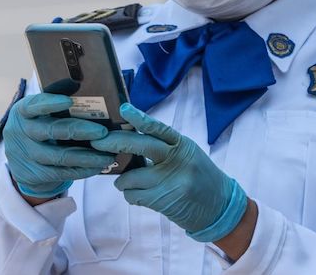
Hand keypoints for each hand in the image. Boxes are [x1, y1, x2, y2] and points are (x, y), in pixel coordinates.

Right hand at [2, 92, 116, 198]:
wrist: (21, 159)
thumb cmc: (40, 125)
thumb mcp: (41, 112)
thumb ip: (57, 100)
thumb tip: (83, 85)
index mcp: (22, 111)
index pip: (34, 105)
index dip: (50, 103)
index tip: (69, 101)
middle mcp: (20, 132)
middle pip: (51, 131)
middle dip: (80, 131)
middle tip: (103, 132)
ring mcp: (24, 155)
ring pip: (59, 157)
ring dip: (87, 157)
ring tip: (107, 154)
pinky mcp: (32, 175)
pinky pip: (61, 173)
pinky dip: (82, 170)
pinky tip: (97, 166)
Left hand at [91, 104, 248, 242]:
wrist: (219, 206)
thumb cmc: (198, 177)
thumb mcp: (186, 155)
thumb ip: (163, 148)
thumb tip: (127, 142)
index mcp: (182, 145)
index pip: (159, 128)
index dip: (140, 118)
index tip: (123, 109)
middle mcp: (177, 160)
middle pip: (141, 146)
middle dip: (114, 143)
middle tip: (97, 142)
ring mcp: (170, 181)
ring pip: (130, 177)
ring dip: (123, 181)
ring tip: (131, 183)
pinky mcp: (163, 200)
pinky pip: (132, 195)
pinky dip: (131, 195)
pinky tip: (141, 195)